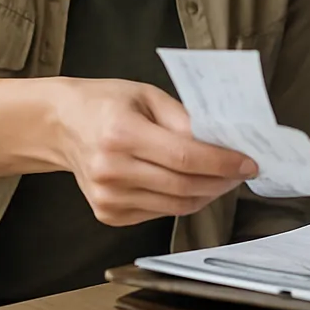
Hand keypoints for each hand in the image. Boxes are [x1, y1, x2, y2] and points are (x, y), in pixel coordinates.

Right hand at [50, 78, 257, 226]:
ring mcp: (107, 198)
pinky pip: (159, 213)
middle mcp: (111, 171)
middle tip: (243, 170)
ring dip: (208, 194)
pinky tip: (195, 185)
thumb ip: (183, 118)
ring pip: (175, 205)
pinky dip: (184, 201)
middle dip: (222, 181)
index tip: (249, 162)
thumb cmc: (106, 103)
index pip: (184, 157)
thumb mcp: (147, 95)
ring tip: (225, 178)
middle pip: (183, 186)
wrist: (61, 125)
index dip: (222, 163)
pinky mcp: (108, 214)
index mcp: (121, 134)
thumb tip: (221, 139)